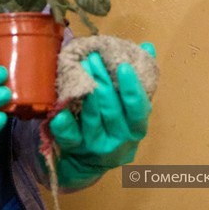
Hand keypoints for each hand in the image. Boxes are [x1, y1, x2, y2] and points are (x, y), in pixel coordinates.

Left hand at [49, 43, 155, 187]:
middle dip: (102, 81)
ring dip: (85, 92)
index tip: (123, 66)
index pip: (138, 109)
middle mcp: (119, 139)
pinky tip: (60, 110)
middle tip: (93, 56)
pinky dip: (64, 123)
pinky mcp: (75, 149)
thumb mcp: (131, 107)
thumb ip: (140, 78)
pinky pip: (69, 136)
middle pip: (111, 109)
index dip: (132, 88)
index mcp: (136, 127)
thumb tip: (148, 47)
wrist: (91, 162)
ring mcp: (96, 145)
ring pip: (91, 118)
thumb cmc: (114, 125)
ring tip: (78, 68)